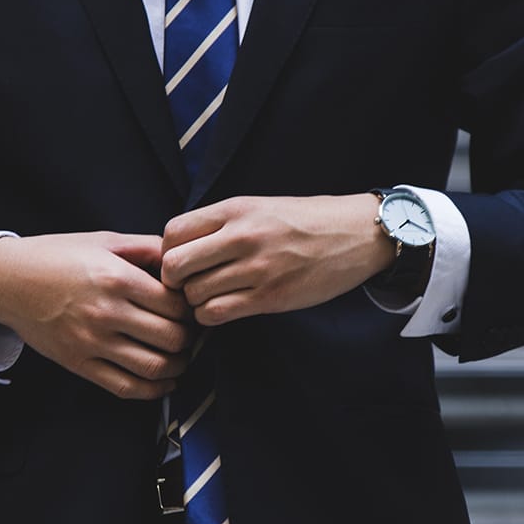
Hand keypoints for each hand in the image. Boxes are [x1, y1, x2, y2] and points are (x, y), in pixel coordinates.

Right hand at [0, 233, 194, 399]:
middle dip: (189, 338)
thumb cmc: (57, 256)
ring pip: (154, 367)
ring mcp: (92, 342)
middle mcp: (106, 313)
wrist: (7, 281)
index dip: (191, 308)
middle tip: (190, 332)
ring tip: (181, 356)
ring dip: (178, 366)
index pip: (175, 305)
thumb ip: (147, 248)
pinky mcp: (79, 363)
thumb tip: (182, 259)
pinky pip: (125, 387)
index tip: (191, 307)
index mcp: (116, 278)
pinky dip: (154, 390)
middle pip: (172, 338)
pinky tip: (164, 381)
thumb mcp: (104, 240)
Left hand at [160, 194, 392, 325]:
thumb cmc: (305, 221)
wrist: (356, 234)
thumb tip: (179, 247)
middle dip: (174, 280)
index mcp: (235, 209)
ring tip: (211, 296)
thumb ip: (221, 223)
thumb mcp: (259, 207)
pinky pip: (217, 313)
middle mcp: (241, 237)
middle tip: (188, 284)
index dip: (167, 251)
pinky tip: (223, 308)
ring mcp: (256, 269)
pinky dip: (211, 316)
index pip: (172, 232)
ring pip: (194, 295)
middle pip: (174, 266)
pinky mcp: (270, 297)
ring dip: (195, 301)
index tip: (181, 260)